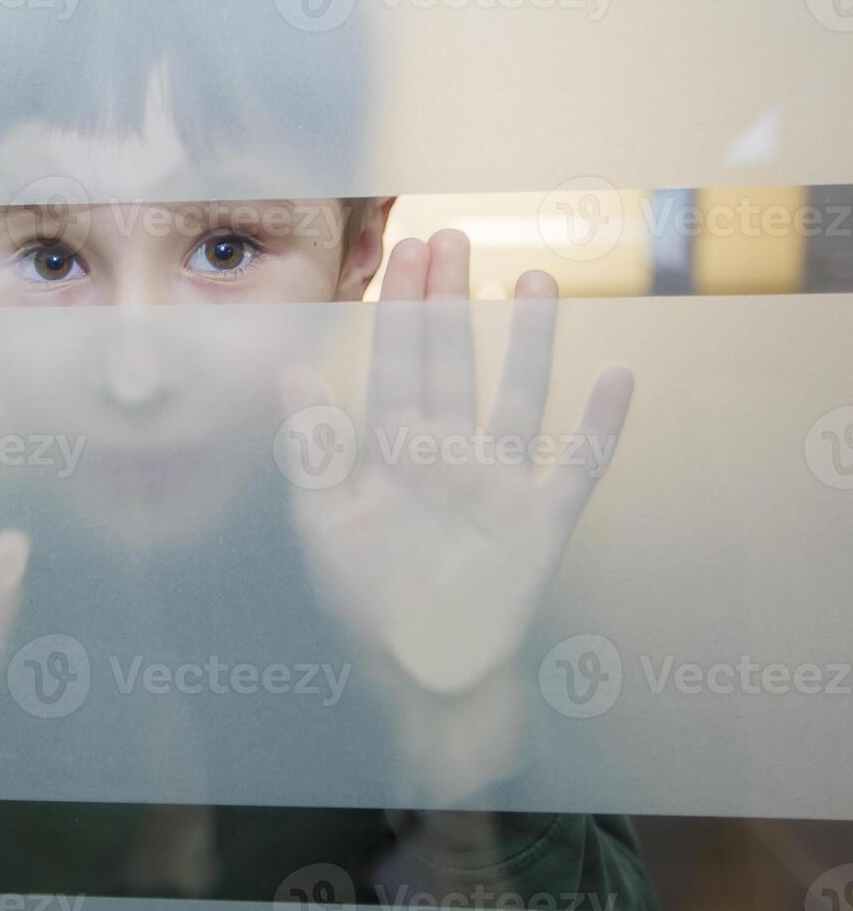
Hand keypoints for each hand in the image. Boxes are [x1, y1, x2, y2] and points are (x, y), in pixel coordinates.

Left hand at [283, 231, 632, 697]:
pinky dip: (599, 427)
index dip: (399, 309)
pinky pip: (578, 466)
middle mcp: (448, 454)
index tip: (404, 251)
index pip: (396, 364)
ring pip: (518, 396)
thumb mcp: (323, 526)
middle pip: (453, 363)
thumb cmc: (367, 600)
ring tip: (537, 279)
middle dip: (451, 302)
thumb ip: (311, 451)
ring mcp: (498, 483)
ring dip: (530, 341)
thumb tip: (292, 371)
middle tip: (453, 237)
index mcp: (393, 452)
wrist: (420, 673)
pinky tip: (616, 376)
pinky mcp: (541, 522)